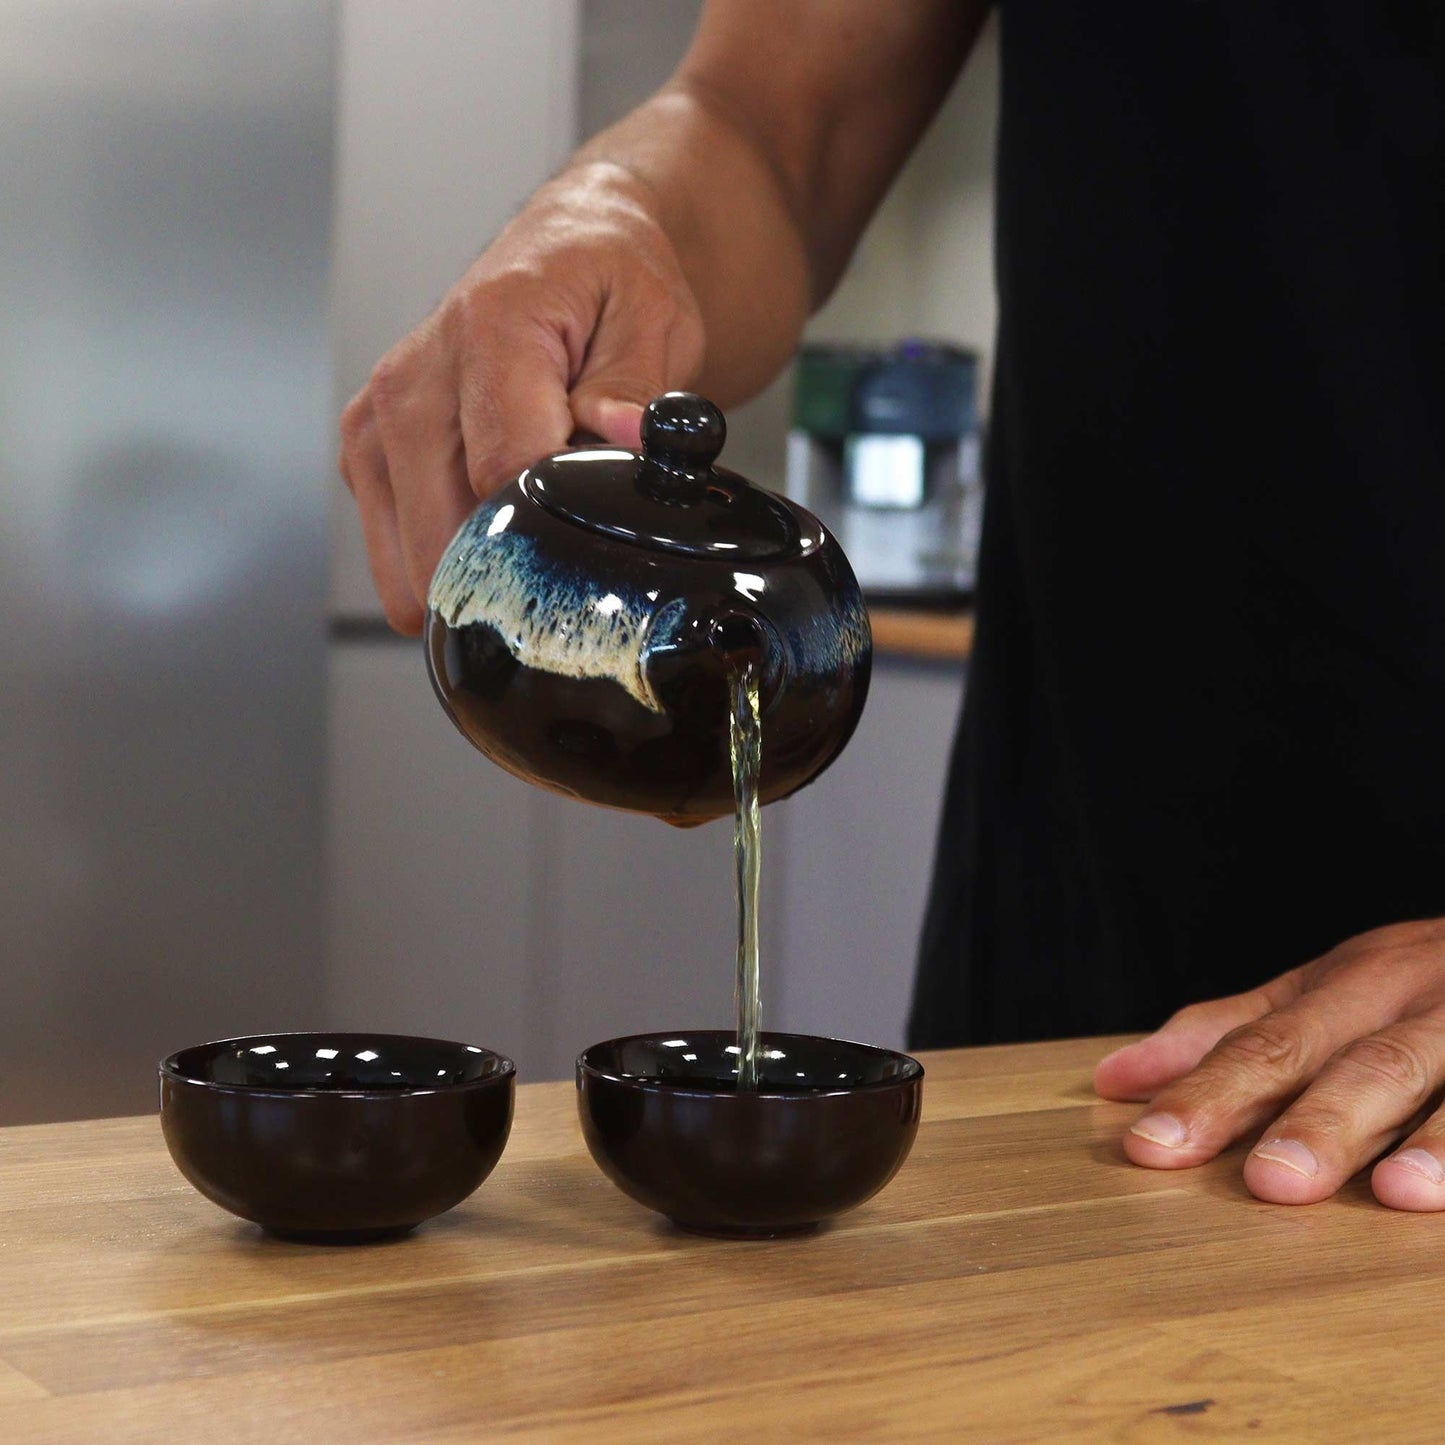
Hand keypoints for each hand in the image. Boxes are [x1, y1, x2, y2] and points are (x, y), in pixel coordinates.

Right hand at [338, 162, 703, 633]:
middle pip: (446, 533)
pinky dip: (448, 560)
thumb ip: (636, 384)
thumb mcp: (651, 317)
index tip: (597, 517)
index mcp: (486, 332)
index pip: (504, 471)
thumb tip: (626, 435)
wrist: (562, 253)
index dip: (559, 518)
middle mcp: (411, 379)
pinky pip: (400, 554)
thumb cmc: (604, 285)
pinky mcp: (365, 457)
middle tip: (570, 537)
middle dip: (516, 563)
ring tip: (530, 521)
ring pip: (414, 561)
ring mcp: (376, 423)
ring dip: (478, 570)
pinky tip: (489, 523)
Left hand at [1094, 919, 1444, 1209]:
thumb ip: (1223, 1033)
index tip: (1148, 1145)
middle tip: (1266, 1181)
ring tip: (1387, 1192)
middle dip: (1308, 1118)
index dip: (1207, 1091)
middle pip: (1349, 1057)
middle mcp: (1407, 996)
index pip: (1262, 1040)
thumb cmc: (1414, 981)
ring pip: (1432, 1073)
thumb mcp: (1318, 991)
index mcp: (1343, 984)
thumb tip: (1113, 1079)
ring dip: (1422, 1138)